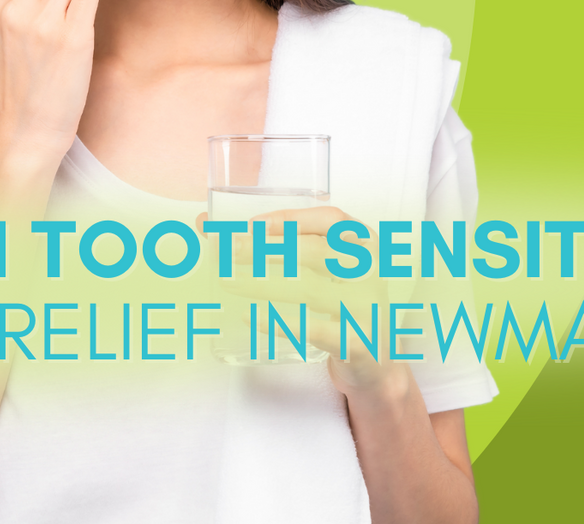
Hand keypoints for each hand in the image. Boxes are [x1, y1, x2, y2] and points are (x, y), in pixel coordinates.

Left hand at [212, 205, 410, 399]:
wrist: (377, 364)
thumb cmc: (340, 305)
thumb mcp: (324, 271)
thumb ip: (280, 246)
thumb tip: (206, 225)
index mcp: (365, 247)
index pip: (331, 220)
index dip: (291, 219)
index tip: (252, 225)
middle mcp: (371, 273)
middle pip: (318, 251)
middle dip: (269, 248)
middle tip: (230, 250)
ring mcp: (367, 308)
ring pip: (312, 290)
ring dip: (265, 284)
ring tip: (229, 281)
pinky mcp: (358, 343)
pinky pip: (317, 331)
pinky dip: (282, 324)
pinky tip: (253, 320)